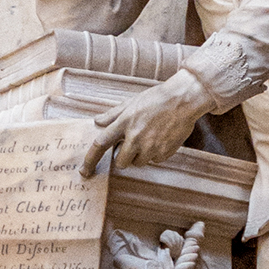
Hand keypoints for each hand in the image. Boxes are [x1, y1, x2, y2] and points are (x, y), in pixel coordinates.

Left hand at [82, 70, 215, 176]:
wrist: (183, 100)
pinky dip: (155, 154)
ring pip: (138, 163)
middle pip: (120, 162)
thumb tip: (97, 121)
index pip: (101, 144)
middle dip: (124, 157)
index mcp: (124, 122)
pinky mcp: (164, 152)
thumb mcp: (132, 102)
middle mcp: (135, 137)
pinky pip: (154, 160)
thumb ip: (113, 114)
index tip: (84, 170)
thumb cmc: (157, 98)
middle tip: (132, 145)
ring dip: (140, 155)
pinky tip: (161, 138)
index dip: (90, 159)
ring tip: (150, 138)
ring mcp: (150, 146)